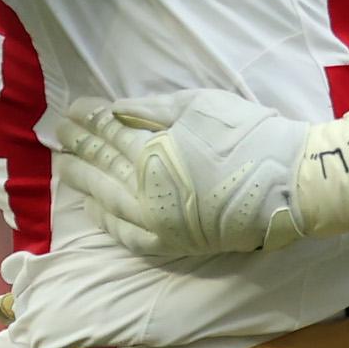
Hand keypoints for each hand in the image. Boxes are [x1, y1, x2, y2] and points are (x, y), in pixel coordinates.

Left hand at [55, 90, 311, 255]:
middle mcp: (147, 190)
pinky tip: (92, 208)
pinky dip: (107, 221)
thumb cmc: (249, 134)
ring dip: (83, 181)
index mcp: (153, 151)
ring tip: (64, 167)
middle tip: (58, 133)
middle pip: (103, 164)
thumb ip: (153, 108)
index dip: (90, 119)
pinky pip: (128, 235)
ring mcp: (157, 221)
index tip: (73, 109)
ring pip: (107, 199)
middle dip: (78, 146)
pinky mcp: (172, 242)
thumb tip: (116, 110)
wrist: (289, 181)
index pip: (111, 132)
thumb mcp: (201, 105)